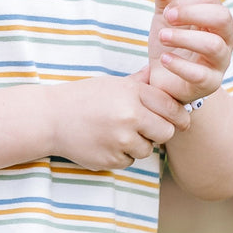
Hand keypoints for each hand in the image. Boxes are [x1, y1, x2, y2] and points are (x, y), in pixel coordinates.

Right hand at [46, 71, 191, 170]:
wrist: (51, 119)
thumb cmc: (82, 98)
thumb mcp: (111, 84)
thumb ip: (139, 82)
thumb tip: (158, 72)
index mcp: (132, 93)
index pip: (171, 107)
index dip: (180, 115)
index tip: (181, 120)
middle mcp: (129, 116)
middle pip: (166, 132)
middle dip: (160, 132)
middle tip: (146, 128)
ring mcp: (120, 140)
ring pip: (147, 149)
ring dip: (138, 144)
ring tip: (117, 133)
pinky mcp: (111, 159)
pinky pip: (129, 161)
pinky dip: (121, 155)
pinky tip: (105, 143)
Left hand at [147, 0, 232, 109]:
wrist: (163, 79)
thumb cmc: (170, 43)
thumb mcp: (165, 18)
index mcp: (215, 18)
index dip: (186, 0)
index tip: (166, 10)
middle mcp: (224, 38)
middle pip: (222, 18)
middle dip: (192, 14)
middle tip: (167, 17)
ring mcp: (220, 62)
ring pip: (213, 45)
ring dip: (184, 38)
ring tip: (162, 36)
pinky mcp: (210, 84)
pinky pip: (201, 74)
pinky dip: (180, 65)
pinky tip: (164, 59)